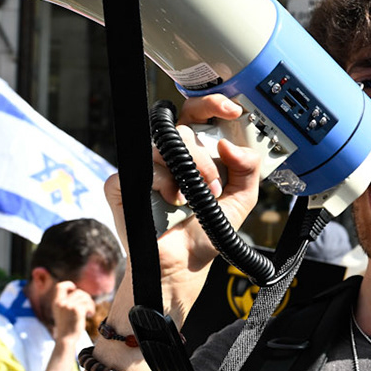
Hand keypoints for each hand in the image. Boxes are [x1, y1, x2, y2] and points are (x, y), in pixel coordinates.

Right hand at [47, 279, 95, 341]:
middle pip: (78, 292)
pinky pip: (88, 304)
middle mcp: (61, 303)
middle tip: (88, 307)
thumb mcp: (62, 313)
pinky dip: (91, 309)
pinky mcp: (77, 310)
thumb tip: (78, 292)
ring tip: (89, 312)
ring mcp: (68, 306)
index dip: (68, 284)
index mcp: (56, 303)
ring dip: (90, 304)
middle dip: (86, 298)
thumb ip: (67, 302)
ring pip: (85, 297)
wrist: (66, 339)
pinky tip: (89, 315)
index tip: (74, 288)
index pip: (59, 286)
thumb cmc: (67, 327)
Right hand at [100, 93, 264, 327]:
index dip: (211, 104)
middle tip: (212, 182)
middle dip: (201, 155)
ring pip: (160, 146)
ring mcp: (143, 168)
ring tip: (193, 198)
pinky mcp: (121, 183)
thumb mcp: (241, 199)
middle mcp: (167, 157)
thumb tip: (231, 145)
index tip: (231, 110)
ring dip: (185, 172)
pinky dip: (159, 183)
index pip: (196, 115)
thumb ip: (248, 169)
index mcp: (194, 153)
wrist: (182, 266)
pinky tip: (168, 201)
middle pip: (180, 129)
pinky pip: (138, 168)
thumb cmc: (205, 232)